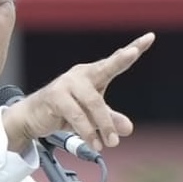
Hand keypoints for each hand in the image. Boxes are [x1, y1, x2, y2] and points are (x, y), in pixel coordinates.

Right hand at [1, 34, 154, 156]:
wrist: (32, 118)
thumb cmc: (64, 112)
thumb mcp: (92, 118)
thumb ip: (110, 120)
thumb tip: (128, 129)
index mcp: (93, 75)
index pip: (116, 61)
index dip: (134, 49)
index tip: (150, 37)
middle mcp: (81, 74)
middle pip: (106, 68)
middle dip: (120, 60)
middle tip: (133, 53)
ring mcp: (67, 83)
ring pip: (93, 102)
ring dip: (104, 125)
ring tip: (111, 144)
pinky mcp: (56, 97)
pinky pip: (76, 115)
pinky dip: (87, 131)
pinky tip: (94, 143)